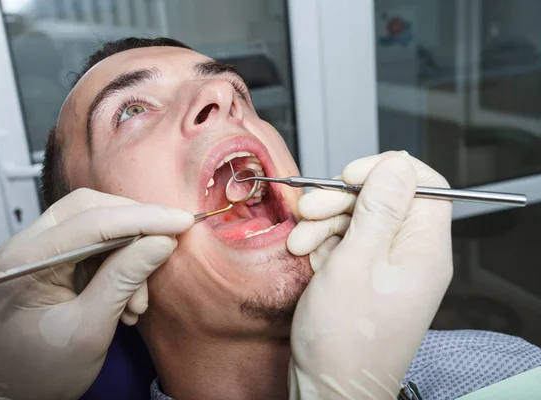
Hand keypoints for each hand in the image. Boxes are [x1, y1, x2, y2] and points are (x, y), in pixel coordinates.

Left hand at [0, 188, 192, 399]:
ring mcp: (37, 249)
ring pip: (95, 223)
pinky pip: (93, 244)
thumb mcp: (90, 330)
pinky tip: (128, 299)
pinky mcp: (51, 258)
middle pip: (90, 209)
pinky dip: (118, 264)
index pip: (92, 223)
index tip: (182, 221)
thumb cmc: (42, 370)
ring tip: (138, 300)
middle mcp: (26, 245)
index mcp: (25, 262)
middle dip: (136, 225)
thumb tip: (162, 241)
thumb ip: (124, 279)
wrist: (13, 392)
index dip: (143, 218)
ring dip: (128, 253)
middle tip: (169, 244)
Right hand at [287, 152, 452, 398]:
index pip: (425, 184)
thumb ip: (379, 208)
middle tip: (312, 209)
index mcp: (424, 249)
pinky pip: (347, 243)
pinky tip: (306, 254)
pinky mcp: (365, 278)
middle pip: (385, 200)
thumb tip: (397, 164)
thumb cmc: (346, 340)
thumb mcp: (357, 261)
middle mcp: (411, 256)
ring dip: (325, 222)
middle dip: (343, 198)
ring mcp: (387, 268)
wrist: (329, 389)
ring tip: (301, 241)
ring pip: (361, 220)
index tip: (351, 174)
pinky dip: (323, 243)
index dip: (386, 171)